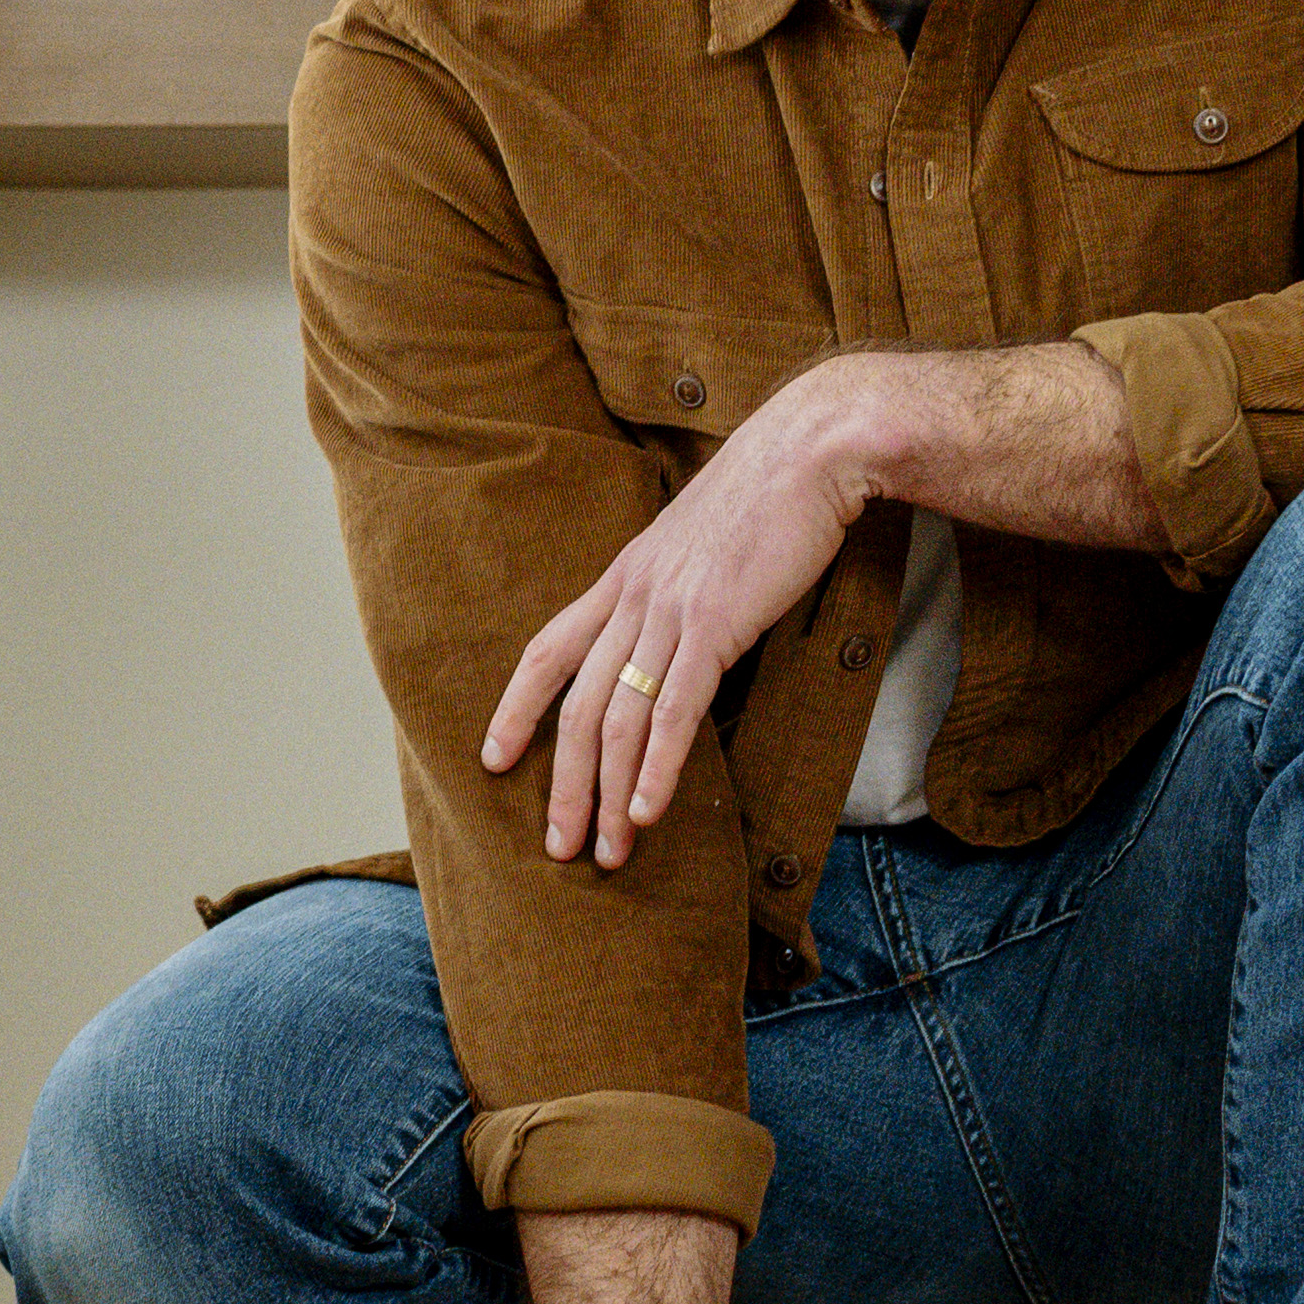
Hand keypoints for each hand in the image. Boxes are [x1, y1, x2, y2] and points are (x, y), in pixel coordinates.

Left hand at [475, 377, 873, 865]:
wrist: (808, 451)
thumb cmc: (767, 496)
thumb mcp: (700, 543)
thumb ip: (677, 588)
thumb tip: (679, 632)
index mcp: (622, 578)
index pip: (546, 651)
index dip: (516, 708)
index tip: (494, 758)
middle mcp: (631, 598)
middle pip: (577, 706)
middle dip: (564, 785)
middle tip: (559, 847)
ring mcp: (668, 611)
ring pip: (619, 719)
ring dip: (609, 794)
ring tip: (607, 852)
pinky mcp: (713, 623)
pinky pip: (674, 710)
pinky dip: (657, 768)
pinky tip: (648, 811)